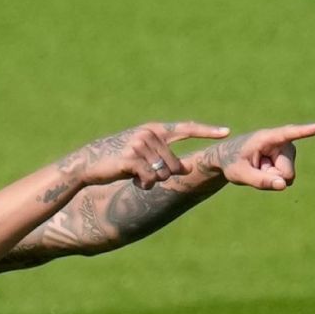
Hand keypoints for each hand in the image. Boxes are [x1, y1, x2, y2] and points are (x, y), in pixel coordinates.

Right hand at [77, 121, 229, 189]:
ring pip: (164, 174)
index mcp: (154, 129)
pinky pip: (151, 179)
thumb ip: (163, 155)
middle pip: (175, 165)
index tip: (226, 133)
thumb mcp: (142, 153)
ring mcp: (140, 145)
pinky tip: (132, 181)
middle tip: (145, 175)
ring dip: (152, 181)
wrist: (88, 163)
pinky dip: (144, 185)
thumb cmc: (117, 159)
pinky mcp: (131, 159)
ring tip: (136, 176)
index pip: (186, 128)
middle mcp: (149, 134)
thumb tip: (186, 168)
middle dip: (164, 176)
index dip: (207, 131)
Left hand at [202, 123, 314, 190]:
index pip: (288, 134)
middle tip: (254, 169)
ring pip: (286, 176)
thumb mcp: (239, 174)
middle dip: (271, 177)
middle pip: (286, 172)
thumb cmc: (232, 162)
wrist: (228, 158)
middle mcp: (281, 141)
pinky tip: (264, 170)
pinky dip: (274, 178)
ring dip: (271, 177)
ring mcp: (287, 150)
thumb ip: (260, 181)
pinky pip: (285, 178)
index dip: (305, 131)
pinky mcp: (288, 158)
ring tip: (258, 168)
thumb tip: (284, 185)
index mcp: (266, 138)